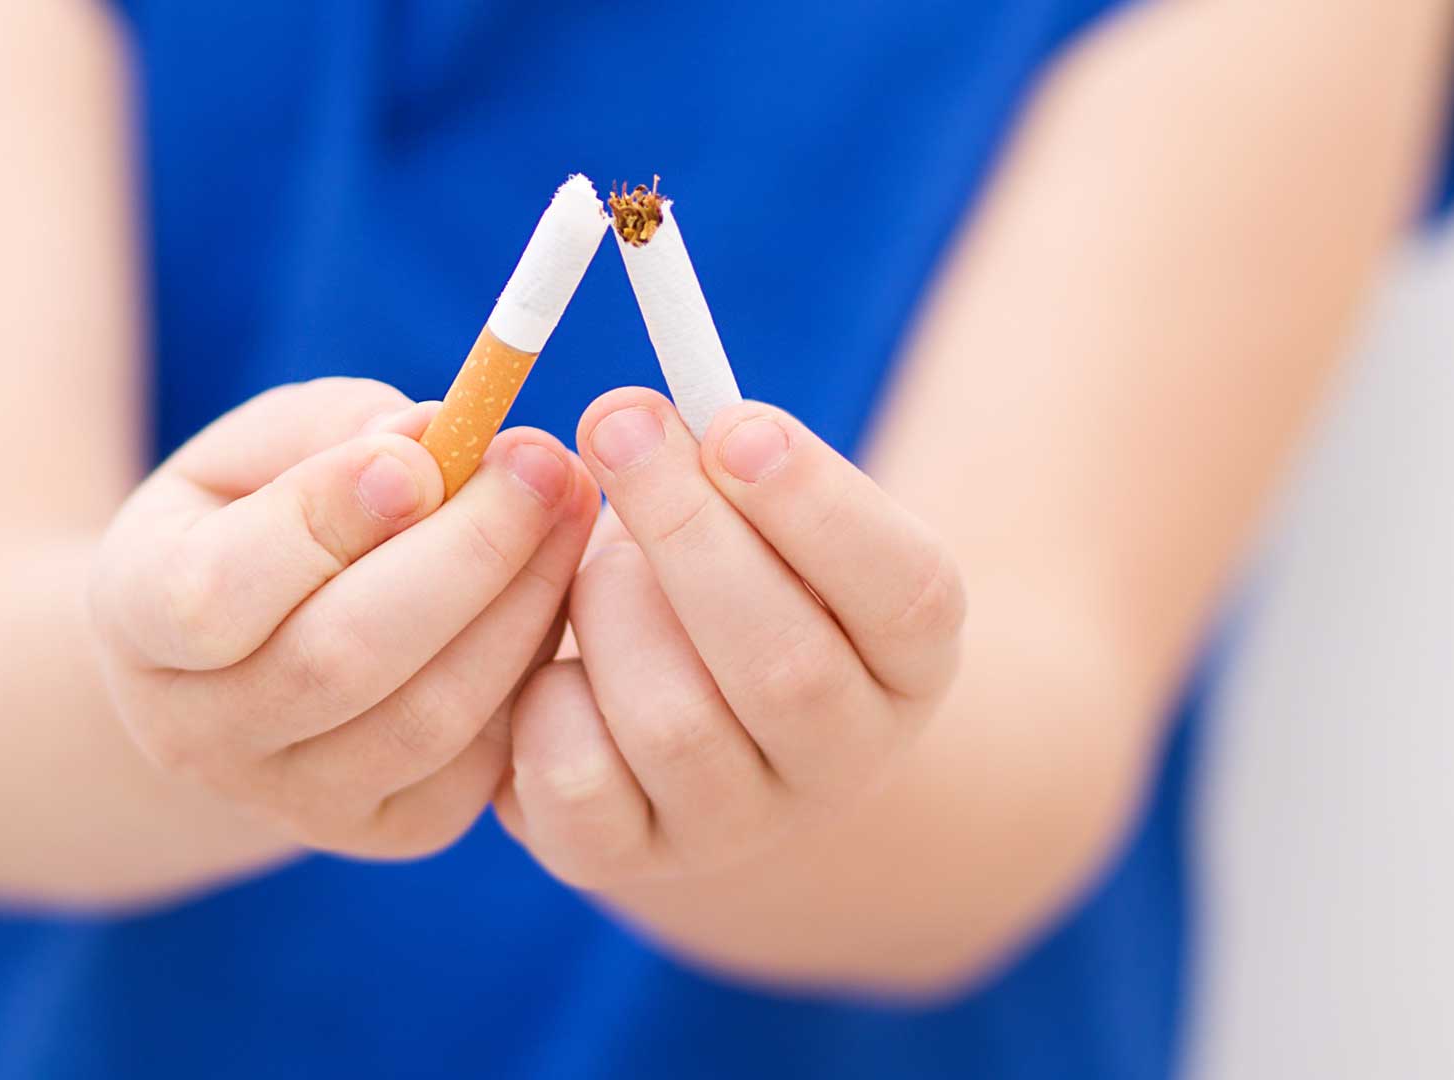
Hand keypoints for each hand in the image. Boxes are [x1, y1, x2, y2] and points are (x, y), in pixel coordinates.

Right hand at [90, 377, 598, 858]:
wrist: (245, 668)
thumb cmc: (255, 520)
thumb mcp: (258, 452)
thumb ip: (332, 432)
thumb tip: (430, 442)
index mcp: (136, 623)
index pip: (213, 593)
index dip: (323, 520)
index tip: (423, 446)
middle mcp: (198, 736)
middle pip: (341, 660)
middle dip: (466, 551)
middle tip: (544, 462)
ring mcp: (294, 802)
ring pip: (429, 716)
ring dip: (523, 603)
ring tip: (570, 505)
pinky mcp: (392, 829)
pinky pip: (484, 758)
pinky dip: (536, 665)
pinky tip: (554, 586)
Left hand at [496, 388, 963, 887]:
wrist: (688, 723)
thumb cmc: (723, 572)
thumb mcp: (755, 513)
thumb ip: (717, 463)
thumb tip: (630, 418)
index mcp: (908, 659)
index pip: (906, 595)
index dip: (819, 506)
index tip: (734, 424)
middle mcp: (842, 759)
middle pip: (784, 665)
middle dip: (689, 531)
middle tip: (619, 425)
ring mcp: (734, 824)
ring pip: (673, 724)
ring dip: (612, 608)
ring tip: (591, 561)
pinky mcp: (621, 856)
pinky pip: (573, 779)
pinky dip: (546, 697)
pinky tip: (560, 656)